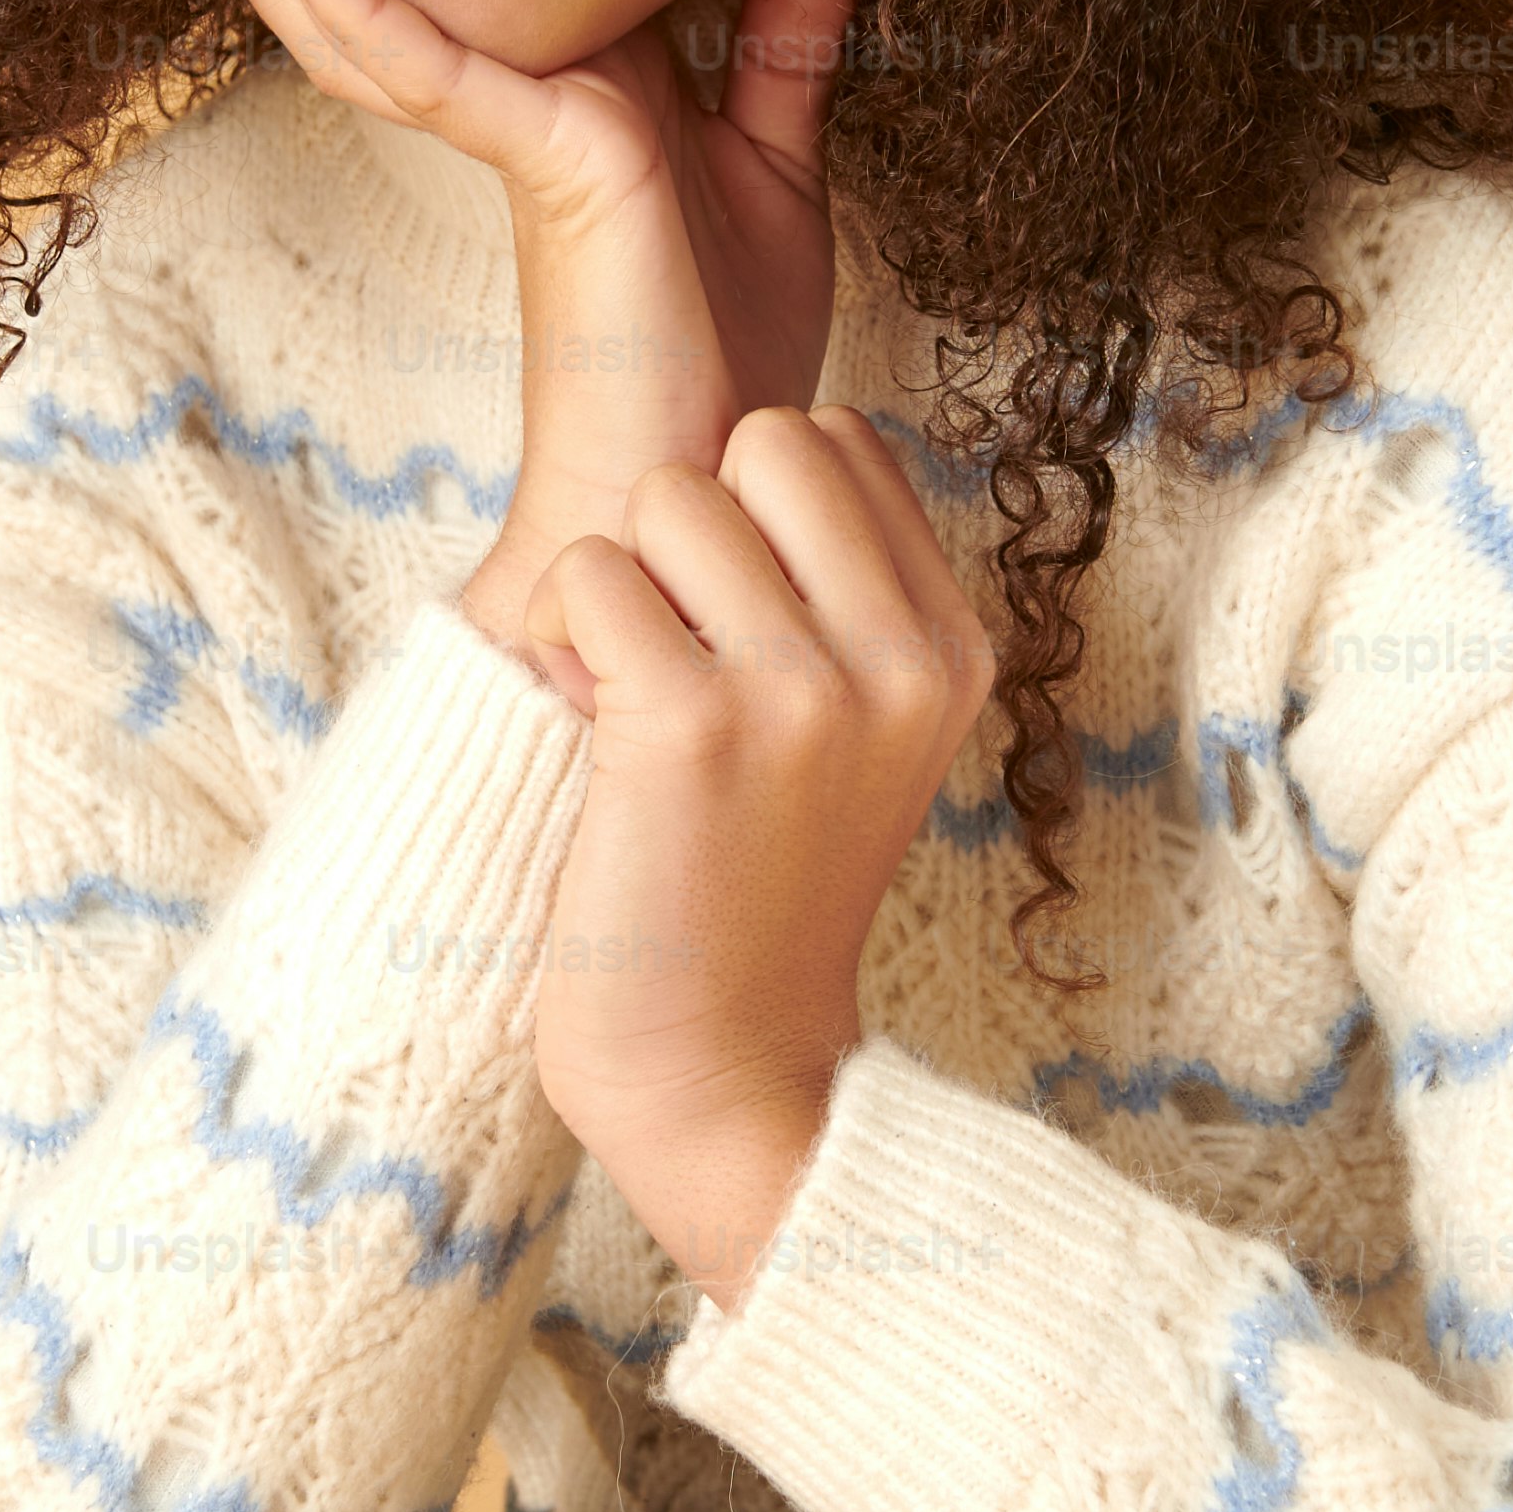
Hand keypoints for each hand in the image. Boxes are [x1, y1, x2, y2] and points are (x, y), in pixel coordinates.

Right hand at [145, 0, 866, 707]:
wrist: (712, 472)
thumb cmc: (729, 343)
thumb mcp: (774, 156)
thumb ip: (785, 40)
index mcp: (571, 88)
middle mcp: (532, 97)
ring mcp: (531, 127)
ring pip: (374, 14)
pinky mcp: (550, 162)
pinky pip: (440, 75)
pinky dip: (368, 5)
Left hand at [519, 405, 996, 1312]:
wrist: (726, 1072)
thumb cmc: (758, 897)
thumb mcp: (861, 742)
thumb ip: (842, 607)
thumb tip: (741, 465)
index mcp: (953, 651)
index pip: (843, 446)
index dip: (757, 505)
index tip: (734, 617)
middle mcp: (901, 658)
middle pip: (767, 439)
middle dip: (692, 519)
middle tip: (674, 642)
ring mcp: (805, 688)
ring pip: (670, 495)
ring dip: (619, 582)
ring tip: (628, 693)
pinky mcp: (691, 724)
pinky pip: (589, 573)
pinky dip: (559, 634)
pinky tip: (585, 721)